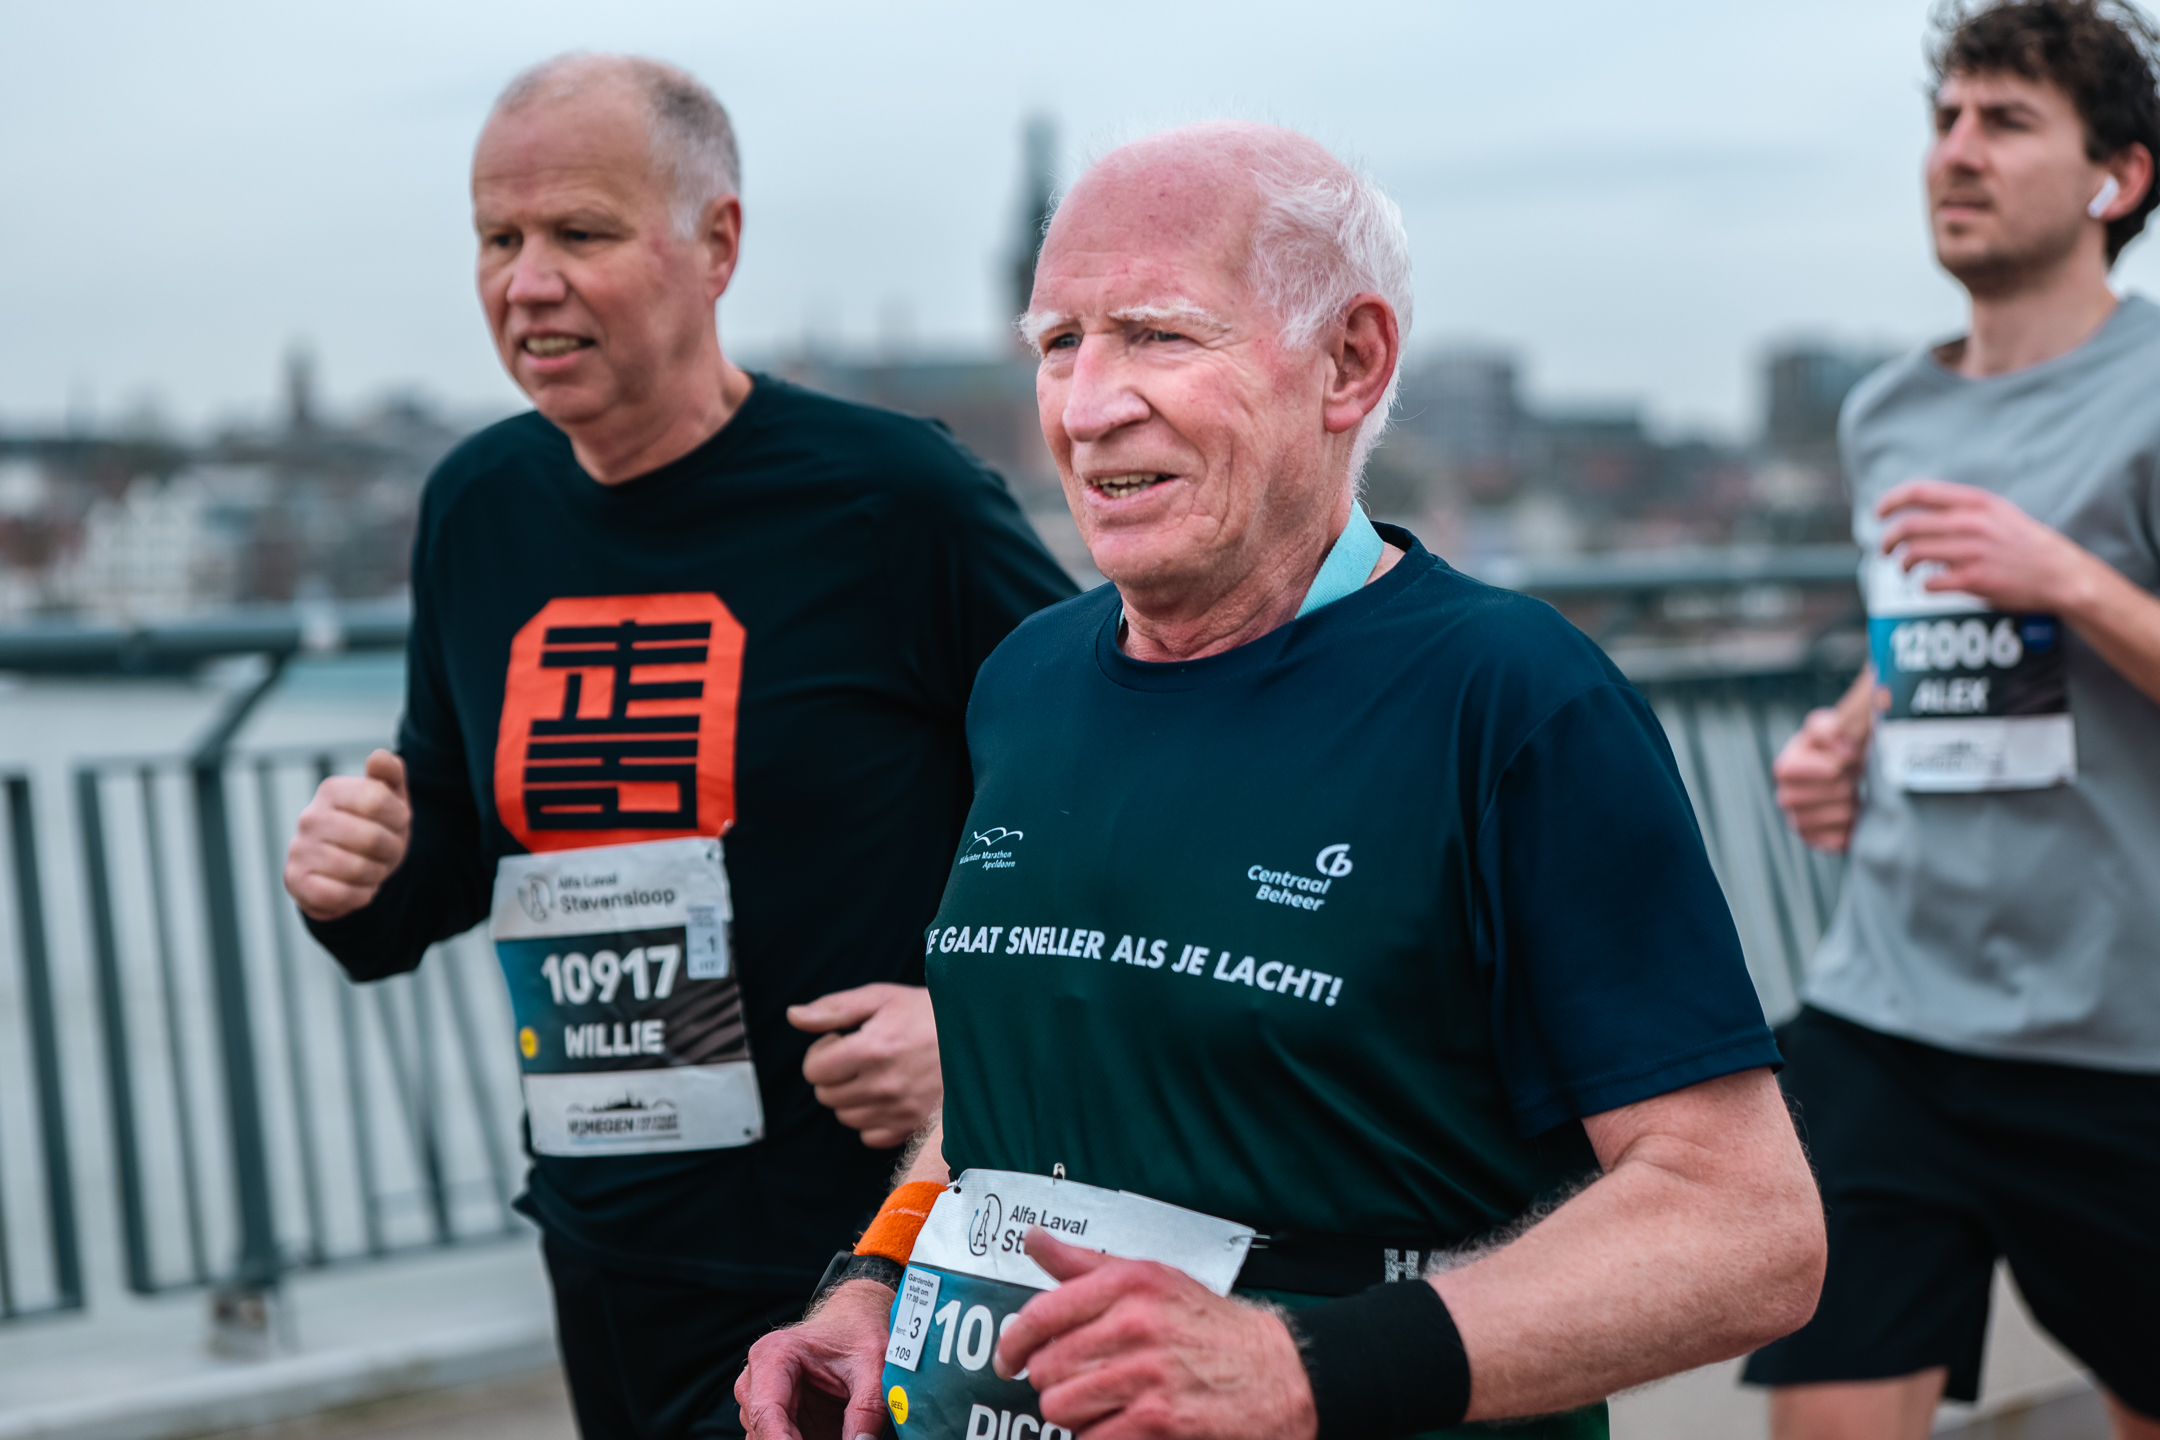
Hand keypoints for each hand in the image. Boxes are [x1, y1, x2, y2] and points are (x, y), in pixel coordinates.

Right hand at [283, 749, 410, 920]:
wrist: (351, 869)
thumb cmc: (375, 827)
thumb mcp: (390, 797)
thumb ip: (390, 773)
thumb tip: (380, 757)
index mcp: (332, 790)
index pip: (377, 799)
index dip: (399, 817)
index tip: (398, 822)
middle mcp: (309, 817)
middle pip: (371, 838)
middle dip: (391, 850)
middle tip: (387, 851)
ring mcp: (298, 849)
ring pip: (357, 869)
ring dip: (377, 874)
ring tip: (372, 868)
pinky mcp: (294, 881)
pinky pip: (337, 896)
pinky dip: (359, 896)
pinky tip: (359, 888)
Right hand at [736, 1279, 894, 1439]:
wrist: (852, 1324)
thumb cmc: (858, 1336)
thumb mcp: (874, 1369)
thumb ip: (867, 1410)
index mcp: (773, 1356)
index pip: (766, 1413)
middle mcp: (755, 1380)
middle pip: (763, 1433)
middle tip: (840, 1438)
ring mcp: (758, 1402)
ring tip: (839, 1430)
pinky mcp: (771, 1419)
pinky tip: (833, 1434)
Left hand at [790, 984, 940, 1147]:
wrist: (980, 1035)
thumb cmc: (928, 1012)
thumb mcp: (881, 997)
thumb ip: (834, 1008)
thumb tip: (794, 1016)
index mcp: (873, 1049)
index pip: (814, 1071)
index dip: (821, 1053)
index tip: (841, 1040)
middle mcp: (884, 1084)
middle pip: (827, 1096)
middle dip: (834, 1074)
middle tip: (858, 1056)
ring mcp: (900, 1109)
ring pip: (846, 1117)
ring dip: (851, 1097)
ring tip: (875, 1074)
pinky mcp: (914, 1126)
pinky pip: (870, 1137)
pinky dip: (871, 1120)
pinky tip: (886, 1096)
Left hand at [994, 1229, 1317, 1439]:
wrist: (1282, 1376)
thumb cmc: (1212, 1329)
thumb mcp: (1154, 1280)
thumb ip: (1085, 1265)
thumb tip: (1033, 1238)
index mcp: (1130, 1284)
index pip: (1041, 1314)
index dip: (1013, 1344)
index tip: (1008, 1360)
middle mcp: (1136, 1326)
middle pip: (1047, 1370)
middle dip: (1056, 1384)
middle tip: (1080, 1384)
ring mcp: (1148, 1378)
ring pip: (1062, 1410)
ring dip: (1077, 1416)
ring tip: (1106, 1406)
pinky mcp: (1160, 1425)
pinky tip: (1125, 1428)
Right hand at [1773, 708, 1867, 853]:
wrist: (1862, 773)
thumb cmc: (1847, 747)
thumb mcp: (1838, 725)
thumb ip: (1834, 728)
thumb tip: (1842, 750)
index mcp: (1786, 767)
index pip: (1786, 771)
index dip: (1815, 769)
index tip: (1840, 765)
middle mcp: (1786, 796)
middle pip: (1797, 799)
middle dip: (1834, 789)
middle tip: (1850, 780)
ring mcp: (1798, 821)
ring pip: (1815, 822)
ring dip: (1843, 809)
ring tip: (1855, 796)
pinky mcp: (1816, 840)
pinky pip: (1829, 842)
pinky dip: (1848, 830)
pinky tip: (1857, 817)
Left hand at [1877, 479, 2101, 615]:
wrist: (2062, 574)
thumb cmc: (2026, 544)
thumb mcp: (1999, 512)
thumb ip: (1964, 509)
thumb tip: (1922, 511)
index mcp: (1976, 502)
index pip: (1919, 492)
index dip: (1891, 501)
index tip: (1878, 512)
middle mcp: (1971, 523)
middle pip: (1908, 526)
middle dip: (1888, 540)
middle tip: (1885, 549)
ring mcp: (1972, 552)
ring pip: (1914, 555)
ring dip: (1902, 564)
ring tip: (1905, 568)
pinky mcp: (1974, 580)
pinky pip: (1930, 582)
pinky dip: (1923, 585)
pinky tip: (1930, 585)